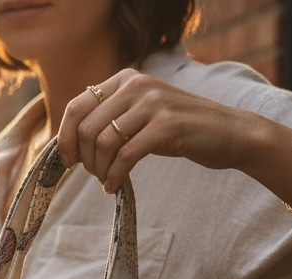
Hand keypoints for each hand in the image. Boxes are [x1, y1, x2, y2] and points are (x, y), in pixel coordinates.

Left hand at [57, 69, 250, 193]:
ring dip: (99, 170)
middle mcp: (137, 84)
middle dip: (84, 159)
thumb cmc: (177, 129)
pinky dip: (114, 176)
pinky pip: (125, 156)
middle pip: (86, 128)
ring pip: (103, 142)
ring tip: (107, 180)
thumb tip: (68, 144)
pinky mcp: (167, 125)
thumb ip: (108, 119)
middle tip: (95, 174)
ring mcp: (153, 103)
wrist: (228, 132)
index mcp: (125, 78)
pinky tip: (114, 187)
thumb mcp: (138, 115)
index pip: (76, 107)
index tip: (68, 162)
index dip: (64, 139)